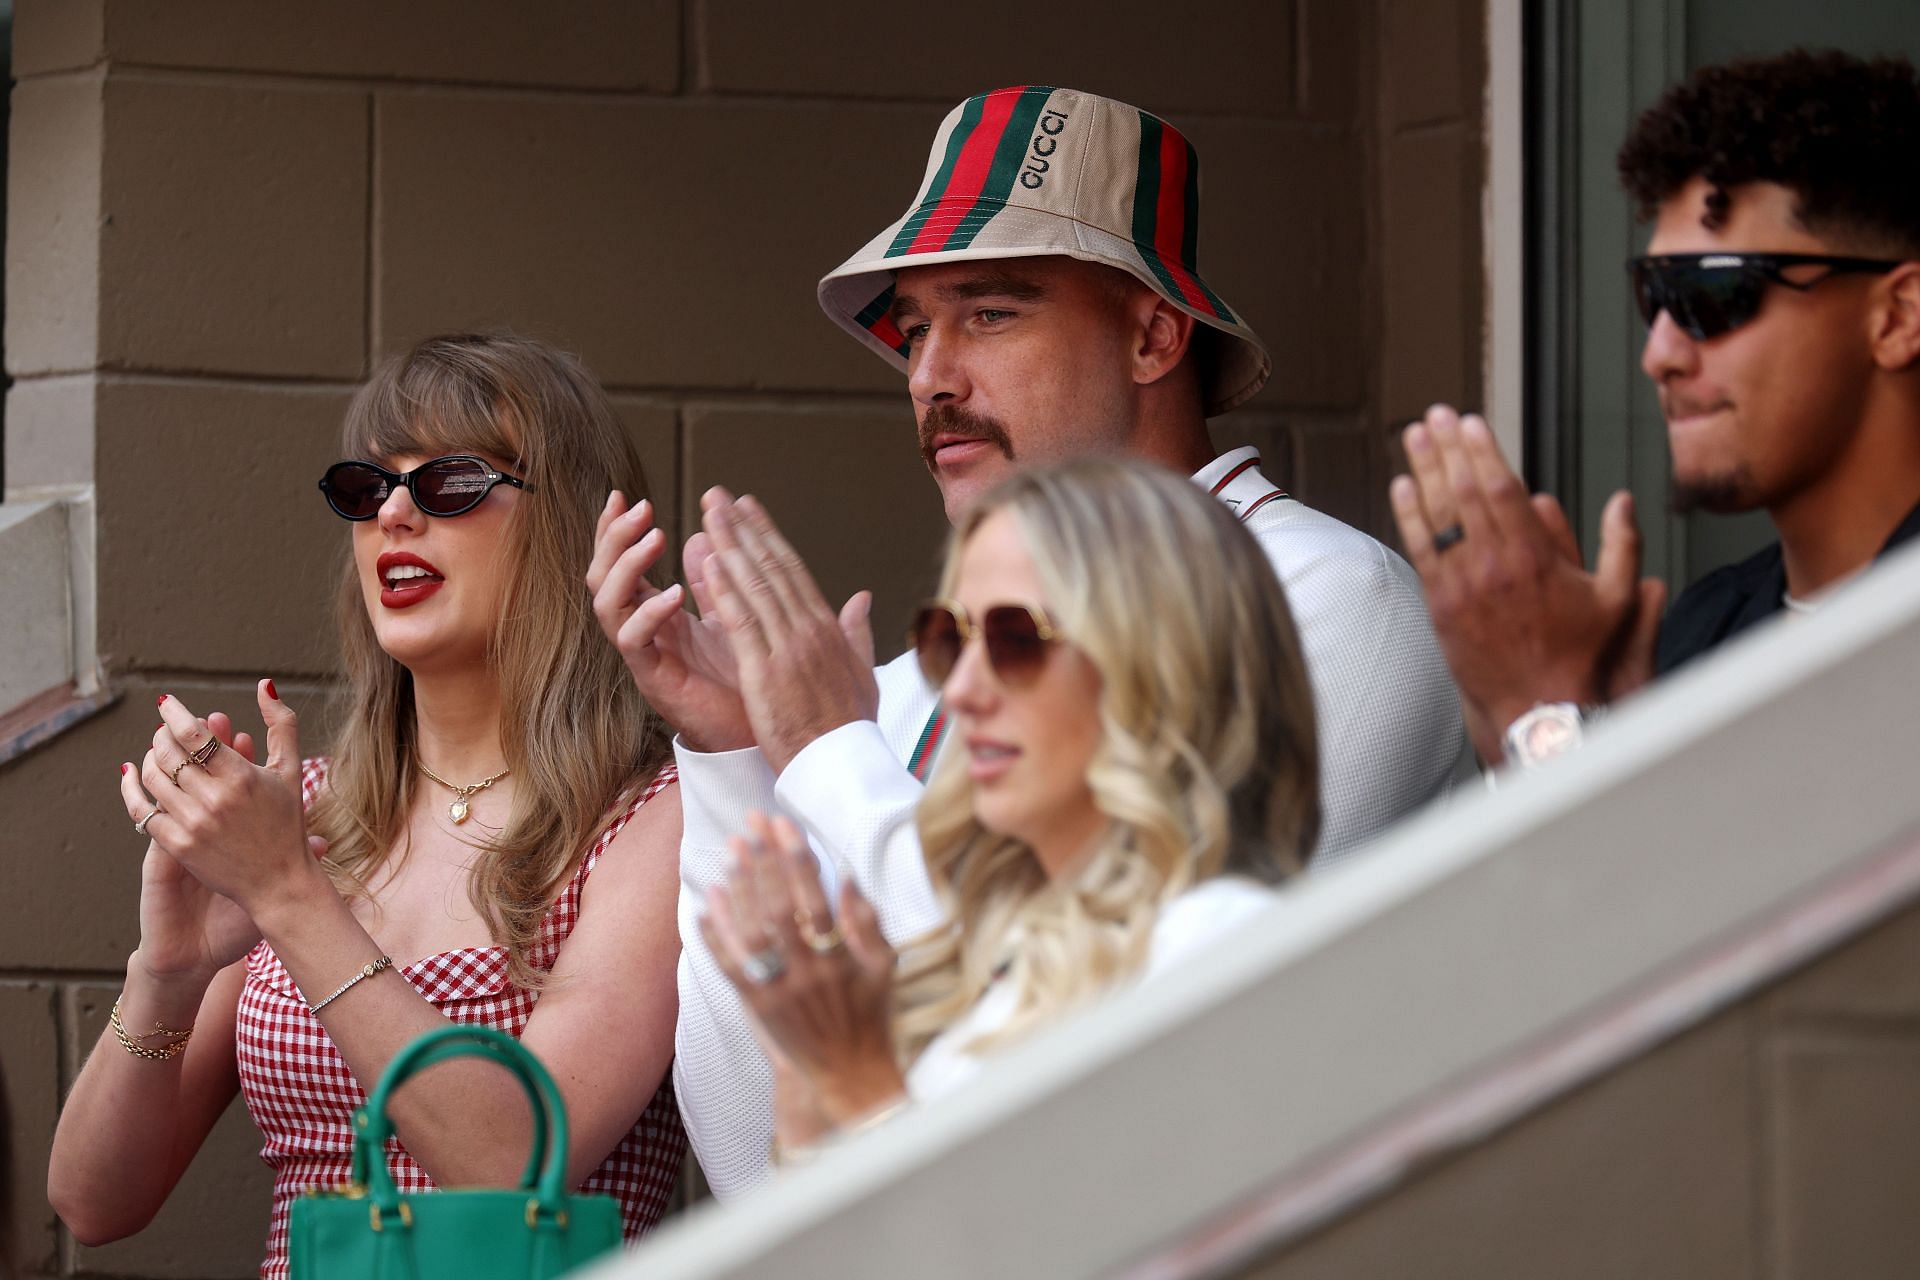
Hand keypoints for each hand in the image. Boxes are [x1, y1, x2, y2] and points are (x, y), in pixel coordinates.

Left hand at [128, 682, 319, 920]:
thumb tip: (265, 685)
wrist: (278, 881)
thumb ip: (281, 724)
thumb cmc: (287, 822)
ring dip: (149, 758)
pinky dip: (131, 789)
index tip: (167, 703)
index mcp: (242, 777)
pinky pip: (141, 810)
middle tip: (165, 731)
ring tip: (158, 753)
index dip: (175, 714)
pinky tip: (132, 776)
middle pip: (167, 752)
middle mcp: (214, 799)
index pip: (193, 734)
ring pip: (151, 778)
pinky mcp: (177, 845)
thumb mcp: (290, 770)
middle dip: (161, 735)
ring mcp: (192, 824)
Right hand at [586, 492, 754, 752]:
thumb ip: (712, 580)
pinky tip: (676, 592)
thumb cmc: (741, 676)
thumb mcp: (728, 615)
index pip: (618, 564)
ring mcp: (644, 655)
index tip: (621, 495)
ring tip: (656, 538)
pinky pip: (635, 642)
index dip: (614, 531)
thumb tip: (703, 534)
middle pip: (600, 577)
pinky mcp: (654, 679)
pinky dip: (651, 612)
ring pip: (607, 605)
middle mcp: (641, 630)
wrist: (755, 730)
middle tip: (641, 508)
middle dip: (613, 539)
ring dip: (628, 566)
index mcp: (655, 612)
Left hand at [699, 812, 902, 1128]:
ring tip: (730, 852)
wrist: (850, 1077)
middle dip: (764, 862)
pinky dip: (716, 935)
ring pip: (753, 934)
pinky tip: (706, 904)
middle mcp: (809, 972)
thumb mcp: (883, 968)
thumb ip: (868, 923)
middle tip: (749, 825)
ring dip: (740, 890)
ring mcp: (780, 990)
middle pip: (780, 908)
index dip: (797, 857)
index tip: (784, 824)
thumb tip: (847, 877)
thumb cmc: (871, 1017)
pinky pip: (731, 967)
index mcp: (841, 957)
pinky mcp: (758, 1007)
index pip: (817, 896)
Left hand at [700, 489, 879, 773]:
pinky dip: (727, 591)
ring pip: (756, 587)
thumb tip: (861, 598)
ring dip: (730, 546)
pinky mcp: (766, 673)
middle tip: (718, 496)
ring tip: (708, 514)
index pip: (793, 570)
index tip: (747, 508)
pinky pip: (744, 624)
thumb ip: (858, 631)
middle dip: (742, 528)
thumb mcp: (862, 673)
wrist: (843, 766)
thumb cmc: (850, 726)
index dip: (767, 535)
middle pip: (771, 568)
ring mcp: (787, 650)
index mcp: (827, 629)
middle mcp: (809, 630)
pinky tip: (711, 564)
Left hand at [1389, 406, 1666, 760]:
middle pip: (1463, 492)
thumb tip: (1622, 502)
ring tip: (1413, 437)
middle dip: (1448, 448)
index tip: (1471, 423)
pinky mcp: (1440, 606)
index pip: (1501, 488)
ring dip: (1423, 471)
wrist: (1539, 708)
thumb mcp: (1617, 598)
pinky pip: (1421, 551)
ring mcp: (1462, 585)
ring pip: (1437, 516)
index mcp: (1534, 557)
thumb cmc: (1578, 656)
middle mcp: (1493, 566)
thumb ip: (1622, 544)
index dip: (1483, 451)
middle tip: (1434, 416)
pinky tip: (1402, 487)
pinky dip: (1409, 516)